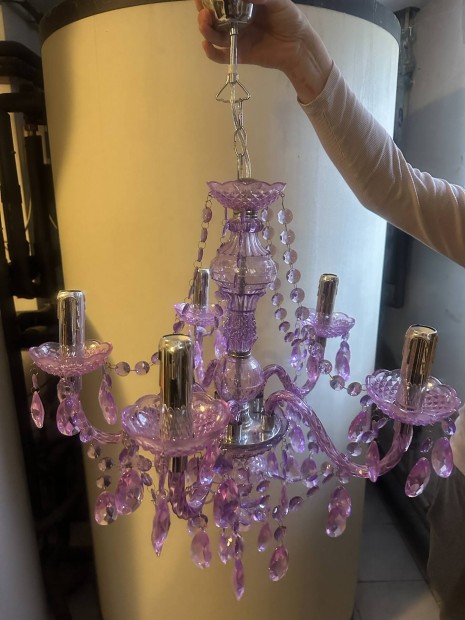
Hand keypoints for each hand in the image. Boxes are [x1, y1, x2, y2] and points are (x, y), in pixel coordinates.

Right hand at [196, 0, 332, 102]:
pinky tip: (207, 45)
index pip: (221, 2)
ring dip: (205, 29)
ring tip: (205, 21)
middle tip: (204, 9)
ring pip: (213, 35)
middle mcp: (236, 21)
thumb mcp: (278, 2)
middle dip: (203, 12)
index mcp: (243, 5)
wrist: (298, 46)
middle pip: (212, 17)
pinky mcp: (238, 54)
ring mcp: (236, 38)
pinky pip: (220, 56)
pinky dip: (210, 52)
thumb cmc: (289, 19)